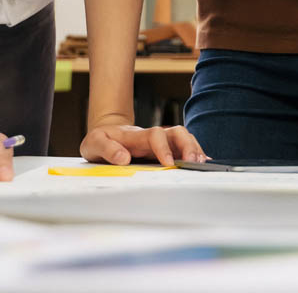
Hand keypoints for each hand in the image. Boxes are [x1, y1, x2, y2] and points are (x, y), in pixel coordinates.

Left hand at [80, 124, 205, 166]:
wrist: (104, 135)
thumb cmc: (101, 140)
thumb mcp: (94, 144)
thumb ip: (107, 149)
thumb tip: (123, 157)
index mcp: (136, 136)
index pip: (155, 135)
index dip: (164, 147)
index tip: (168, 163)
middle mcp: (152, 137)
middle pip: (177, 133)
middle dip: (188, 146)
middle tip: (193, 163)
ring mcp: (160, 143)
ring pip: (184, 138)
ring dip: (194, 149)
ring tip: (201, 164)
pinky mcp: (164, 150)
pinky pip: (183, 148)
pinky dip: (195, 154)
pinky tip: (203, 164)